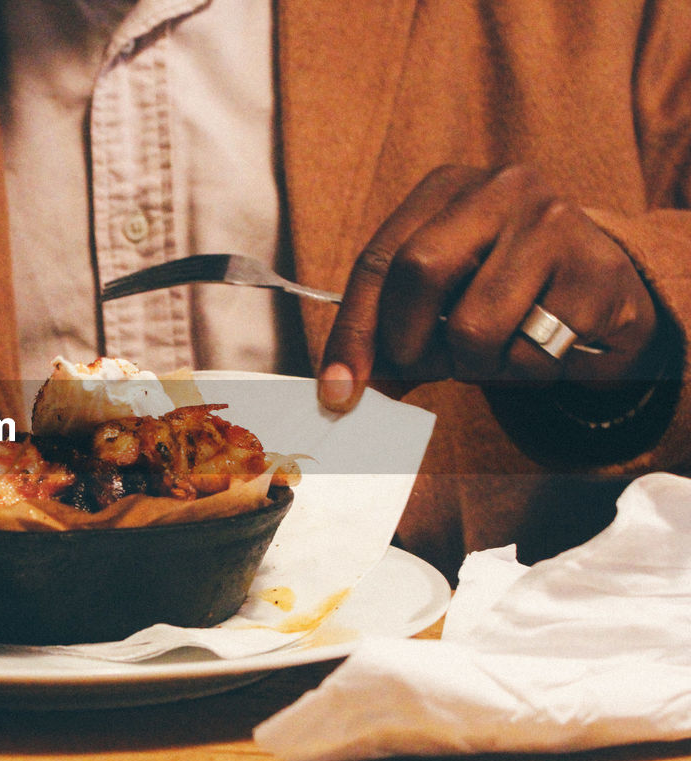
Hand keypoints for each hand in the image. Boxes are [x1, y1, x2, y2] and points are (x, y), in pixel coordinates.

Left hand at [318, 164, 659, 411]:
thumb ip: (389, 330)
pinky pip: (531, 355)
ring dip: (474, 365)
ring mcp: (554, 222)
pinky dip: (525, 373)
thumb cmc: (501, 293)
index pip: (378, 261)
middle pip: (419, 272)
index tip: (337, 391)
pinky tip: (545, 347)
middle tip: (426, 369)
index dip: (352, 332)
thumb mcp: (439, 296)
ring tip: (497, 350)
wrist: (604, 295)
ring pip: (475, 327)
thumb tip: (340, 390)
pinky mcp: (596, 271)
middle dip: (409, 343)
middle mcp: (500, 188)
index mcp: (445, 188)